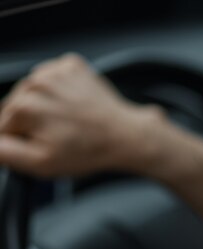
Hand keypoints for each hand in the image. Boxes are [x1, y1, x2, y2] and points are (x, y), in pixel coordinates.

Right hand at [0, 53, 162, 176]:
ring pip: (33, 92)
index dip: (19, 141)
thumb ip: (6, 153)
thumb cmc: (89, 150)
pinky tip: (74, 107)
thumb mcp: (41, 163)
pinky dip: (59, 91)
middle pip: (16, 106)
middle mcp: (36, 83)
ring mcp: (55, 71)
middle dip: (31, 123)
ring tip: (68, 122)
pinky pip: (53, 79)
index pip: (3, 126)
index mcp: (24, 106)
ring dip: (44, 106)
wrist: (126, 136)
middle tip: (58, 136)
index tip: (39, 147)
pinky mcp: (71, 66)